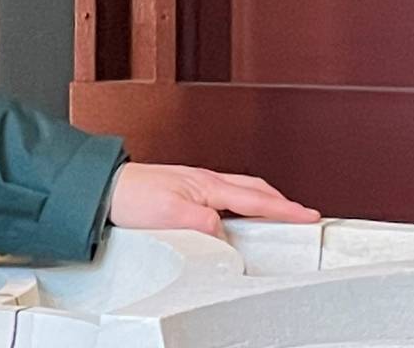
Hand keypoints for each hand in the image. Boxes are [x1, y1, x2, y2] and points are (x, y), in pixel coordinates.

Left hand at [108, 163, 321, 236]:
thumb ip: (203, 222)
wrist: (104, 189)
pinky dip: (242, 203)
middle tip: (300, 215)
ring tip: (276, 216)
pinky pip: (226, 196)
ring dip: (262, 201)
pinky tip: (237, 214)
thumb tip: (225, 232)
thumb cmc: (132, 196)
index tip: (308, 215)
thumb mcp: (171, 214)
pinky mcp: (186, 192)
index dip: (285, 209)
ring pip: (241, 192)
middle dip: (281, 201)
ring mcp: (197, 185)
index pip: (256, 199)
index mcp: (209, 184)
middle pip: (255, 189)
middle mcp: (206, 181)